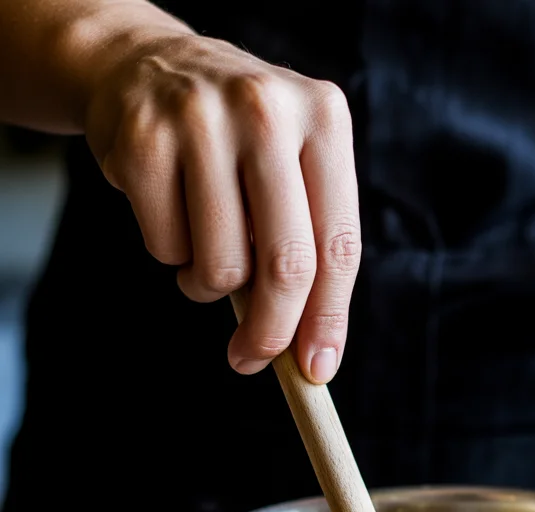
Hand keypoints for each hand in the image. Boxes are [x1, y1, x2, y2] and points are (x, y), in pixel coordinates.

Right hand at [85, 33, 360, 380]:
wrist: (148, 65)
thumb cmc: (237, 142)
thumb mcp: (292, 168)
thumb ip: (309, 246)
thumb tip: (311, 354)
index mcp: (324, 118)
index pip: (338, 245)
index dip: (328, 319)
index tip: (316, 369)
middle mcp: (267, 111)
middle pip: (286, 265)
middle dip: (271, 332)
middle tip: (251, 359)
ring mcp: (200, 121)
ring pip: (221, 266)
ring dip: (209, 284)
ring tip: (206, 246)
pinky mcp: (143, 140)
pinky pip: (166, 248)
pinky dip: (170, 254)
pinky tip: (172, 211)